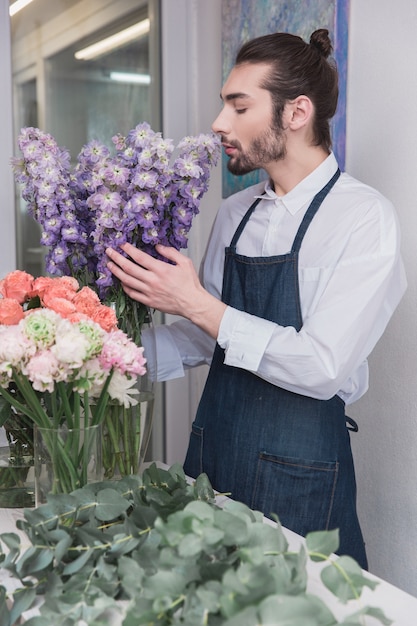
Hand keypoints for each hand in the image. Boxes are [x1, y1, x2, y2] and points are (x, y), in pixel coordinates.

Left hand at [106, 243, 226, 337]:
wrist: (192, 303)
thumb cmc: (190, 283)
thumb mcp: (185, 263)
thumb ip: (171, 253)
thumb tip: (157, 247)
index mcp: (161, 269)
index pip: (139, 257)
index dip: (128, 250)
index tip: (122, 245)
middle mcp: (152, 280)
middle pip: (129, 268)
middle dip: (117, 258)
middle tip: (109, 251)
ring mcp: (149, 292)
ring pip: (127, 281)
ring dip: (116, 272)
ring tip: (109, 265)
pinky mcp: (148, 301)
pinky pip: (132, 294)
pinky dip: (125, 287)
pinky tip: (122, 282)